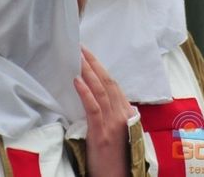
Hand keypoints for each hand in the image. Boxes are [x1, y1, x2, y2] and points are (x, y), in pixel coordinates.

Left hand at [74, 47, 134, 176]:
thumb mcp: (116, 130)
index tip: (88, 54)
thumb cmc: (113, 155)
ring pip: (101, 91)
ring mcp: (113, 124)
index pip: (113, 84)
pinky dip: (85, 92)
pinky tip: (77, 81)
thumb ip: (110, 112)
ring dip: (88, 72)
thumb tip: (96, 94)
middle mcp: (122, 115)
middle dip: (94, 63)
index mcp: (126, 112)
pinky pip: (94, 108)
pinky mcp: (102, 133)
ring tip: (77, 58)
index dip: (100, 67)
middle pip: (108, 83)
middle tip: (81, 48)